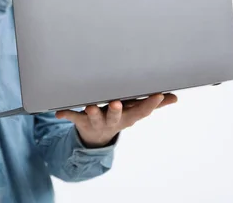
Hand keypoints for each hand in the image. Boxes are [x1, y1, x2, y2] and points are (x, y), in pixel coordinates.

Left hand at [55, 93, 177, 147]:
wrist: (96, 137)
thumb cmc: (118, 117)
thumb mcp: (136, 112)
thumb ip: (154, 104)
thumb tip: (174, 98)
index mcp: (128, 116)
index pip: (141, 111)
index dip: (151, 104)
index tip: (158, 94)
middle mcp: (113, 120)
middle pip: (116, 115)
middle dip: (116, 110)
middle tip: (117, 102)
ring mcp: (96, 121)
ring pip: (94, 116)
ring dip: (92, 112)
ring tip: (90, 106)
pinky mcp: (81, 120)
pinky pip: (73, 117)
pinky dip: (66, 114)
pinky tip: (58, 112)